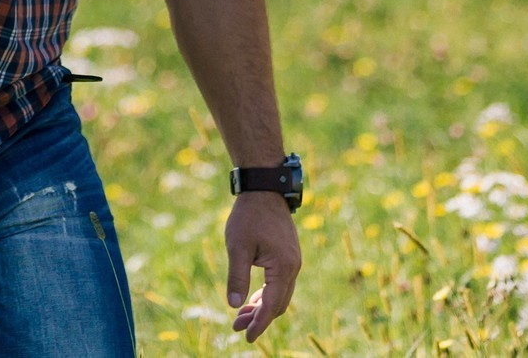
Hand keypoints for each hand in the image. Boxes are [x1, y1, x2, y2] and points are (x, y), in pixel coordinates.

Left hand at [225, 192, 301, 343]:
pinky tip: (252, 298)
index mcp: (283, 267)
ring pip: (280, 294)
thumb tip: (234, 305)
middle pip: (278, 304)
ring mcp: (292, 261)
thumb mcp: (237, 247)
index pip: (272, 305)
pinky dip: (266, 293)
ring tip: (240, 315)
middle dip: (258, 317)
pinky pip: (280, 283)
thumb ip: (237, 277)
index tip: (247, 337)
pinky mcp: (288, 255)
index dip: (259, 323)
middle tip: (236, 326)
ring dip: (261, 306)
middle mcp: (293, 267)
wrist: (264, 189)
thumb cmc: (249, 216)